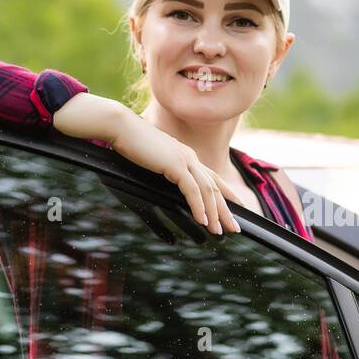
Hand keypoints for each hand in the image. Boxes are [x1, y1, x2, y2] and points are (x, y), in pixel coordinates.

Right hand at [109, 114, 243, 233]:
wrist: (121, 127)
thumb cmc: (131, 144)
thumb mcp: (154, 161)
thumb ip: (164, 172)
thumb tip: (166, 183)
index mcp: (186, 156)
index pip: (213, 177)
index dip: (227, 194)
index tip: (238, 207)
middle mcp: (190, 158)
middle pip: (215, 187)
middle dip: (226, 210)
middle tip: (235, 228)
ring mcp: (184, 160)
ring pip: (207, 191)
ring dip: (214, 213)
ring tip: (218, 231)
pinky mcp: (175, 164)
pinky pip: (192, 190)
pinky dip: (199, 207)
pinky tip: (202, 220)